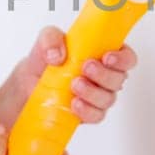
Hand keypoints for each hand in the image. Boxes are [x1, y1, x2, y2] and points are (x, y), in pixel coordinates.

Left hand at [5, 26, 139, 123]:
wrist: (28, 83)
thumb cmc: (45, 59)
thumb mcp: (45, 39)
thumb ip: (51, 38)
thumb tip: (58, 55)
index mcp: (103, 53)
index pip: (126, 57)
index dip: (123, 58)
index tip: (107, 57)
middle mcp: (105, 76)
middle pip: (119, 79)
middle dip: (104, 74)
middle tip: (86, 67)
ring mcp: (97, 96)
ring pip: (108, 98)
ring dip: (93, 92)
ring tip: (74, 85)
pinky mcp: (87, 113)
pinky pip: (96, 116)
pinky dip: (87, 111)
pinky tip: (74, 104)